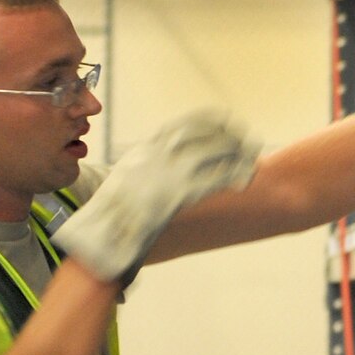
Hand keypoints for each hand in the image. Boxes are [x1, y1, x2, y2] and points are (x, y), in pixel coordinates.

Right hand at [53, 110, 259, 283]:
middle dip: (227, 133)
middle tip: (246, 138)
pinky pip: (213, 178)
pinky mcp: (177, 194)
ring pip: (211, 150)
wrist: (103, 233)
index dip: (209, 121)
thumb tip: (166, 167)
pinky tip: (245, 179)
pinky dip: (233, 175)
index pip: (183, 124)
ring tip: (251, 155)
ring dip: (234, 150)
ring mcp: (167, 173)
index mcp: (146, 150)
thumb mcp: (129, 180)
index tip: (226, 121)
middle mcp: (157, 155)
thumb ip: (148, 168)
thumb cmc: (115, 213)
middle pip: (201, 132)